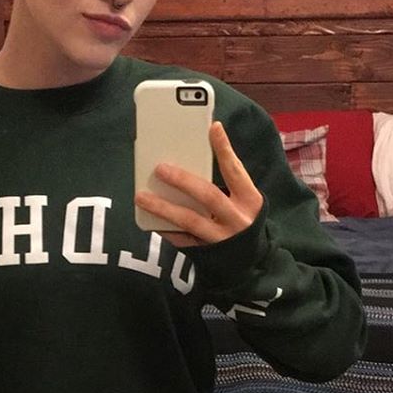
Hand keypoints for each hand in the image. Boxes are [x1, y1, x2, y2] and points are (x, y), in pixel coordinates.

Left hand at [134, 121, 263, 247]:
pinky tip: (148, 221)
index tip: (213, 128)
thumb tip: (188, 160)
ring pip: (189, 220)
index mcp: (250, 200)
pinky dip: (165, 230)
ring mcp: (221, 238)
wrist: (252, 264)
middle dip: (183, 180)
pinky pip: (181, 240)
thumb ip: (224, 184)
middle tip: (159, 168)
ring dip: (163, 207)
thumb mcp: (243, 202)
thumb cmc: (242, 221)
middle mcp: (237, 219)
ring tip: (141, 196)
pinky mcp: (207, 253)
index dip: (225, 150)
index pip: (235, 170)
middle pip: (208, 195)